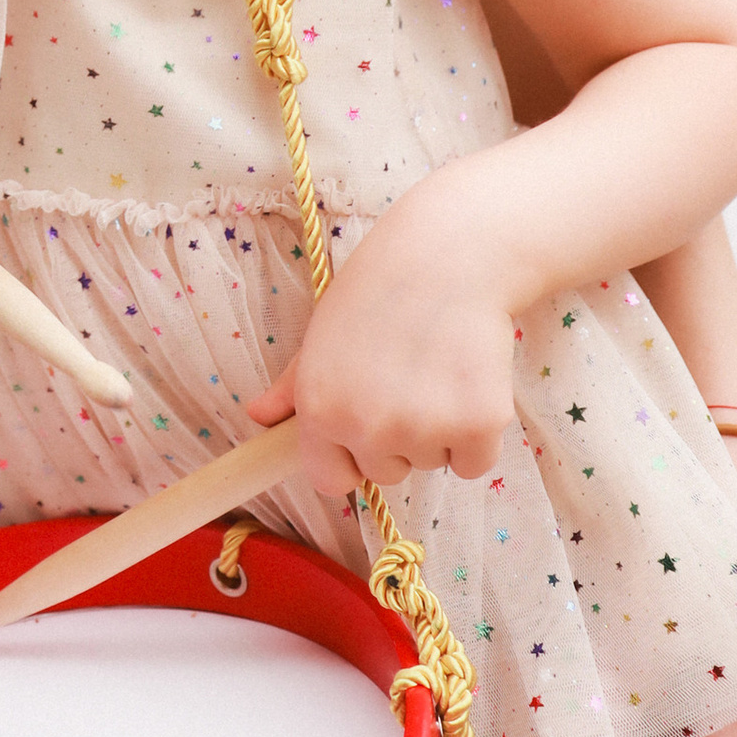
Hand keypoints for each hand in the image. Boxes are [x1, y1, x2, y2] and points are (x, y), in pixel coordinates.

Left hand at [245, 171, 522, 500]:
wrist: (449, 254)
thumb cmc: (379, 289)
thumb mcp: (321, 333)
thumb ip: (291, 387)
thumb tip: (258, 417)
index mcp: (320, 409)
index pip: (330, 481)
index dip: (350, 459)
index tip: (366, 431)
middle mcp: (367, 427)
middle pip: (387, 473)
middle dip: (398, 439)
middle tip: (409, 377)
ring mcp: (423, 429)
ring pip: (432, 463)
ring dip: (439, 431)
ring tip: (439, 367)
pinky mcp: (477, 426)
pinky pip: (475, 462)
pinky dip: (478, 435)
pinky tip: (471, 380)